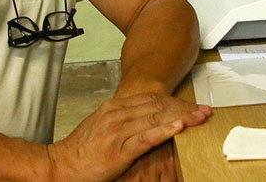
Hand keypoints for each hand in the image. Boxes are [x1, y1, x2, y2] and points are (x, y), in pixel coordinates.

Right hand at [47, 92, 209, 181]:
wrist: (60, 166)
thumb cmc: (82, 151)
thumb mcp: (104, 126)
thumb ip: (124, 119)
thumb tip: (148, 117)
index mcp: (115, 107)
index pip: (153, 99)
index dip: (177, 101)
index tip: (194, 106)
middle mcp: (117, 114)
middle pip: (158, 105)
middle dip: (185, 107)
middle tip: (204, 111)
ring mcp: (117, 131)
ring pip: (156, 118)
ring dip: (182, 117)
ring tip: (199, 117)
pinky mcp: (118, 150)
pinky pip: (145, 137)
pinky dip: (164, 130)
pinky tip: (179, 127)